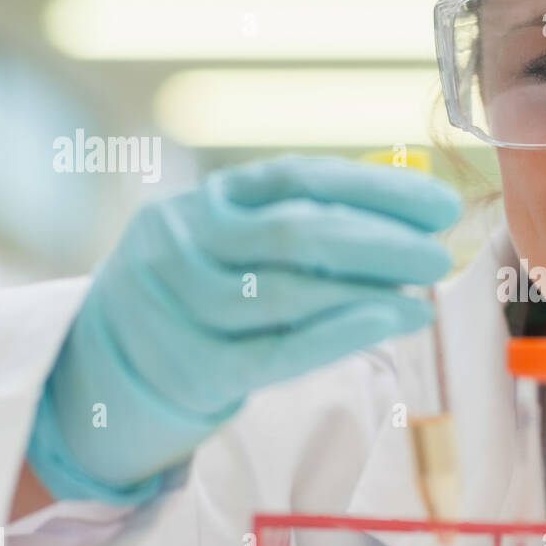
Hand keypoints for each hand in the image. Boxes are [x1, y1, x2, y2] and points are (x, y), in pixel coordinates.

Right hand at [27, 154, 460, 504]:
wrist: (104, 365)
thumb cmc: (205, 295)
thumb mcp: (237, 244)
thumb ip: (306, 229)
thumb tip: (413, 225)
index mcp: (206, 199)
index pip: (299, 179)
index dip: (377, 189)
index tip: (441, 204)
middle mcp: (182, 240)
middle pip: (297, 234)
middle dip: (381, 242)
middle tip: (439, 252)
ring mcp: (177, 305)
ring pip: (288, 293)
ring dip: (368, 291)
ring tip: (423, 294)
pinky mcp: (189, 367)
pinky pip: (277, 352)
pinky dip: (340, 334)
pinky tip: (390, 321)